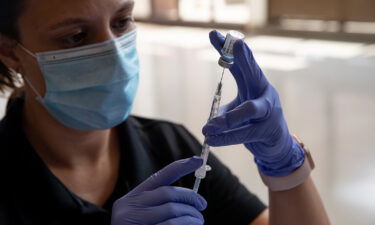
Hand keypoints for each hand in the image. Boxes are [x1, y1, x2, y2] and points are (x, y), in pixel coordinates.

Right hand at [111, 157, 206, 224]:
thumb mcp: (141, 215)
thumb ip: (159, 204)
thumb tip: (191, 197)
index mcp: (132, 198)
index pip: (159, 177)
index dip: (180, 167)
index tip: (198, 160)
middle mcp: (130, 208)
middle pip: (169, 194)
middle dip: (190, 198)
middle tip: (201, 206)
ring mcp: (134, 222)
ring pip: (173, 211)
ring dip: (192, 215)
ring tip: (198, 220)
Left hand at [202, 30, 304, 176]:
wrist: (277, 144)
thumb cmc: (256, 122)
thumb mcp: (239, 110)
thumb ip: (226, 111)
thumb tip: (210, 120)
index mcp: (255, 84)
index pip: (240, 64)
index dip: (227, 51)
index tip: (213, 35)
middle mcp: (264, 93)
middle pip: (255, 73)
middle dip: (245, 59)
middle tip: (236, 45)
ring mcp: (269, 112)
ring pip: (249, 110)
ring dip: (227, 119)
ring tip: (207, 127)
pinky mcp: (266, 131)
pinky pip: (244, 134)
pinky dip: (226, 138)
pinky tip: (211, 140)